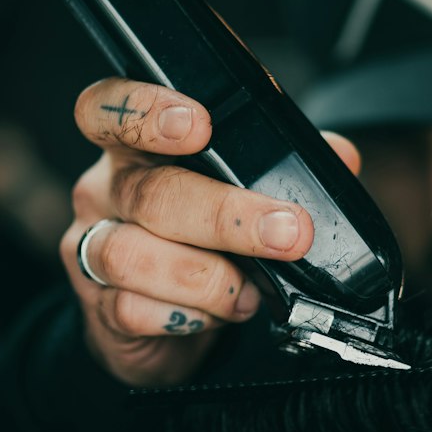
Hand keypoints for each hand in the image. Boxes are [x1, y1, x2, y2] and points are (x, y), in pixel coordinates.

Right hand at [60, 78, 360, 386]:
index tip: (198, 125)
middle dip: (227, 215)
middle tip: (287, 232)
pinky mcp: (97, 307)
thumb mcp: (244, 192)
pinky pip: (130, 310)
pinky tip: (214, 317)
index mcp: (137, 149)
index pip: (109, 110)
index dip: (144, 109)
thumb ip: (285, 166)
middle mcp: (105, 191)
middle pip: (150, 192)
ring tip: (248, 293)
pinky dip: (183, 317)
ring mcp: (92, 248)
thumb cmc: (204, 239)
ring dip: (205, 276)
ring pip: (129, 254)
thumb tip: (340, 156)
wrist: (164, 321)